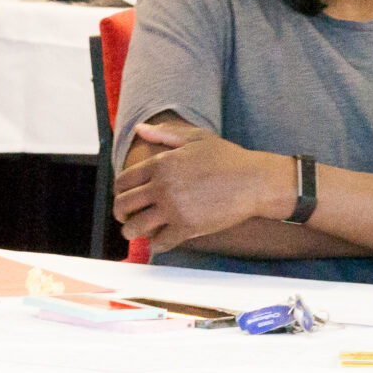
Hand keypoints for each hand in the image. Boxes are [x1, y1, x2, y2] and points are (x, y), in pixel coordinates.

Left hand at [115, 121, 287, 252]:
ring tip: (136, 232)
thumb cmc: (228, 158)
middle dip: (120, 213)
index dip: (118, 191)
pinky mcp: (187, 227)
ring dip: (131, 231)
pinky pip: (160, 242)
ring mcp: (174, 209)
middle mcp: (163, 186)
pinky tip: (160, 239)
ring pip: (136, 227)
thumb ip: (165, 133)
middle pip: (123, 205)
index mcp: (161, 163)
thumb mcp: (196, 137)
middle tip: (125, 217)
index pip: (123, 181)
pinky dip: (155, 243)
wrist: (254, 181)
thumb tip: (140, 129)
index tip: (123, 197)